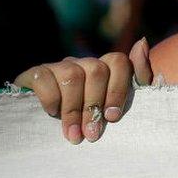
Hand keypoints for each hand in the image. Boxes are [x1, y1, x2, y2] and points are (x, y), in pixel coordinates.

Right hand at [13, 37, 153, 143]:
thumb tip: (142, 42)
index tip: (112, 118)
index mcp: (105, 69)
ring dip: (73, 110)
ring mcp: (59, 66)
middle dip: (94, 106)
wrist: (43, 127)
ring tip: (73, 135)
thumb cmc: (91, 120)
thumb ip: (138, 77)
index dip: (118, 89)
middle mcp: (83, 63)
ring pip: (72, 75)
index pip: (118, 62)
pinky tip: (51, 113)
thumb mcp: (118, 106)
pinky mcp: (35, 74)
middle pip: (96, 71)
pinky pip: (43, 77)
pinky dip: (50, 98)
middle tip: (92, 134)